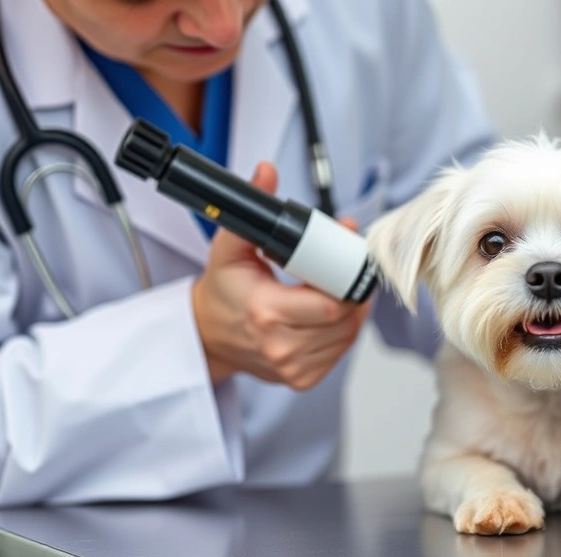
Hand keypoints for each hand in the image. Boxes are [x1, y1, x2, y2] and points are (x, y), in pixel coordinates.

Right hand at [192, 162, 372, 389]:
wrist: (208, 336)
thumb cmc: (223, 292)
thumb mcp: (230, 247)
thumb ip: (253, 208)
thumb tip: (266, 172)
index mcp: (266, 313)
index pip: (330, 305)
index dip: (347, 284)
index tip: (345, 265)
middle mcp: (280, 347)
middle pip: (344, 320)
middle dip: (352, 294)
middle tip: (346, 273)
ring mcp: (292, 368)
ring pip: (347, 338)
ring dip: (351, 313)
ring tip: (338, 290)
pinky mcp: (301, 379)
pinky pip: (339, 353)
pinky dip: (342, 333)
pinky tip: (330, 315)